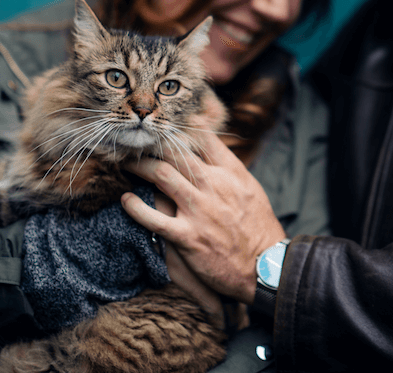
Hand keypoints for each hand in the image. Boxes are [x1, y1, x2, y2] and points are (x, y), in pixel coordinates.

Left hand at [122, 132, 286, 304]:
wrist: (266, 266)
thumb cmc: (259, 229)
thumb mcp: (252, 190)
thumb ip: (230, 171)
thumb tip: (213, 154)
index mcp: (232, 172)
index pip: (204, 137)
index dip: (183, 127)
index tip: (168, 126)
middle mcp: (214, 185)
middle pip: (175, 151)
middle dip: (152, 144)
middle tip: (138, 143)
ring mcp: (199, 209)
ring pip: (160, 175)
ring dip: (138, 166)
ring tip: (127, 164)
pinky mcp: (187, 236)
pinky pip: (153, 218)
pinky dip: (135, 207)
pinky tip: (126, 200)